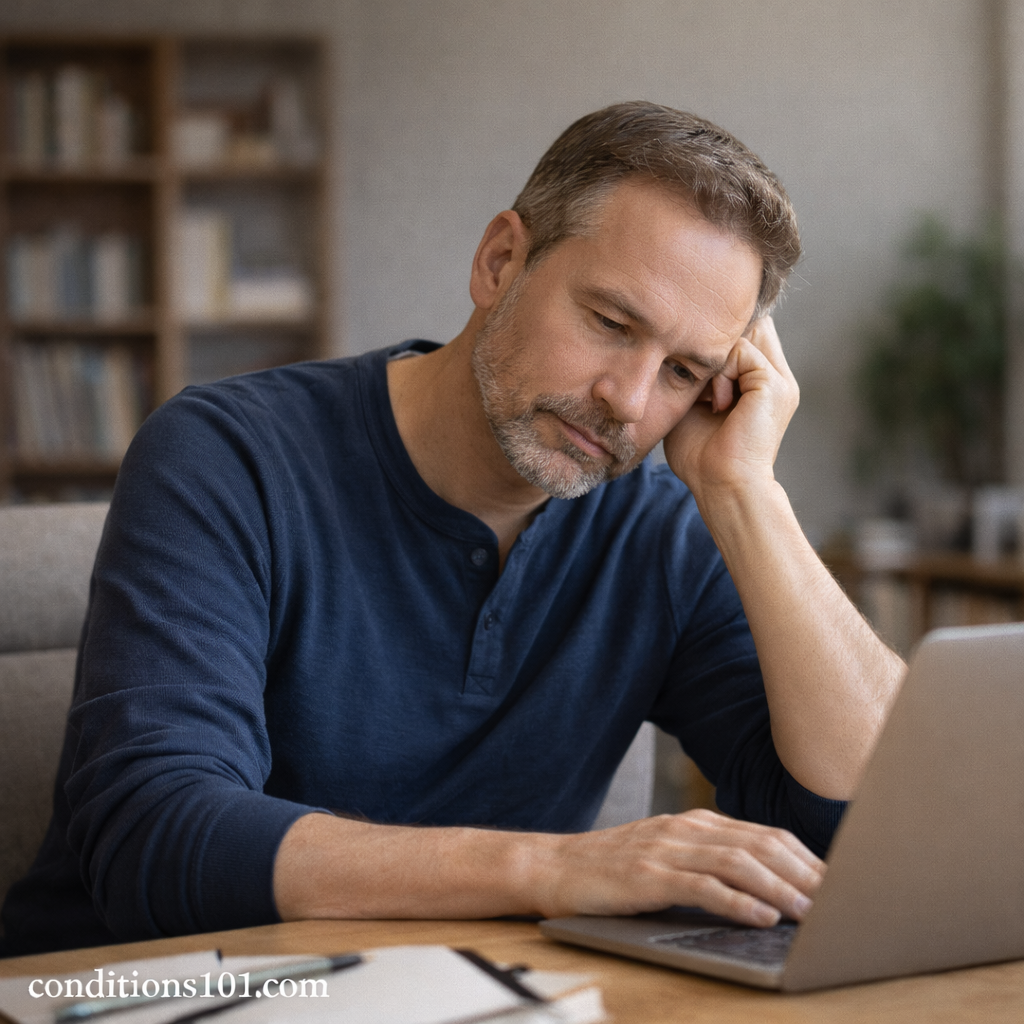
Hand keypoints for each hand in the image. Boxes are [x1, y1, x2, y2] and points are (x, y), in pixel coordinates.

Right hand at [536, 809, 823, 925]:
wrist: (554, 867)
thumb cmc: (614, 869)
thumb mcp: (668, 856)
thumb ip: (711, 863)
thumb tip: (768, 889)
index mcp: (696, 822)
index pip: (765, 836)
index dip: (806, 860)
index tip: (839, 885)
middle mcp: (687, 828)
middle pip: (761, 845)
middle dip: (805, 873)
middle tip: (840, 900)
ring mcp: (667, 849)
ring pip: (738, 863)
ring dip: (780, 888)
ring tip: (811, 912)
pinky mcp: (648, 876)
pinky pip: (702, 886)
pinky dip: (738, 902)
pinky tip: (762, 916)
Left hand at [663, 317, 798, 506]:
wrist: (720, 485)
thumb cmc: (700, 455)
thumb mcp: (694, 403)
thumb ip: (699, 373)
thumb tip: (685, 343)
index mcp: (760, 384)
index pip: (745, 334)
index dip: (717, 339)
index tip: (692, 360)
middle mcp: (775, 378)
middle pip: (748, 326)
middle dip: (717, 343)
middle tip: (700, 381)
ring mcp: (778, 381)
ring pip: (742, 334)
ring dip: (716, 360)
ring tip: (710, 399)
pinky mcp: (773, 385)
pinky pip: (741, 350)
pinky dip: (720, 373)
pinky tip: (717, 403)